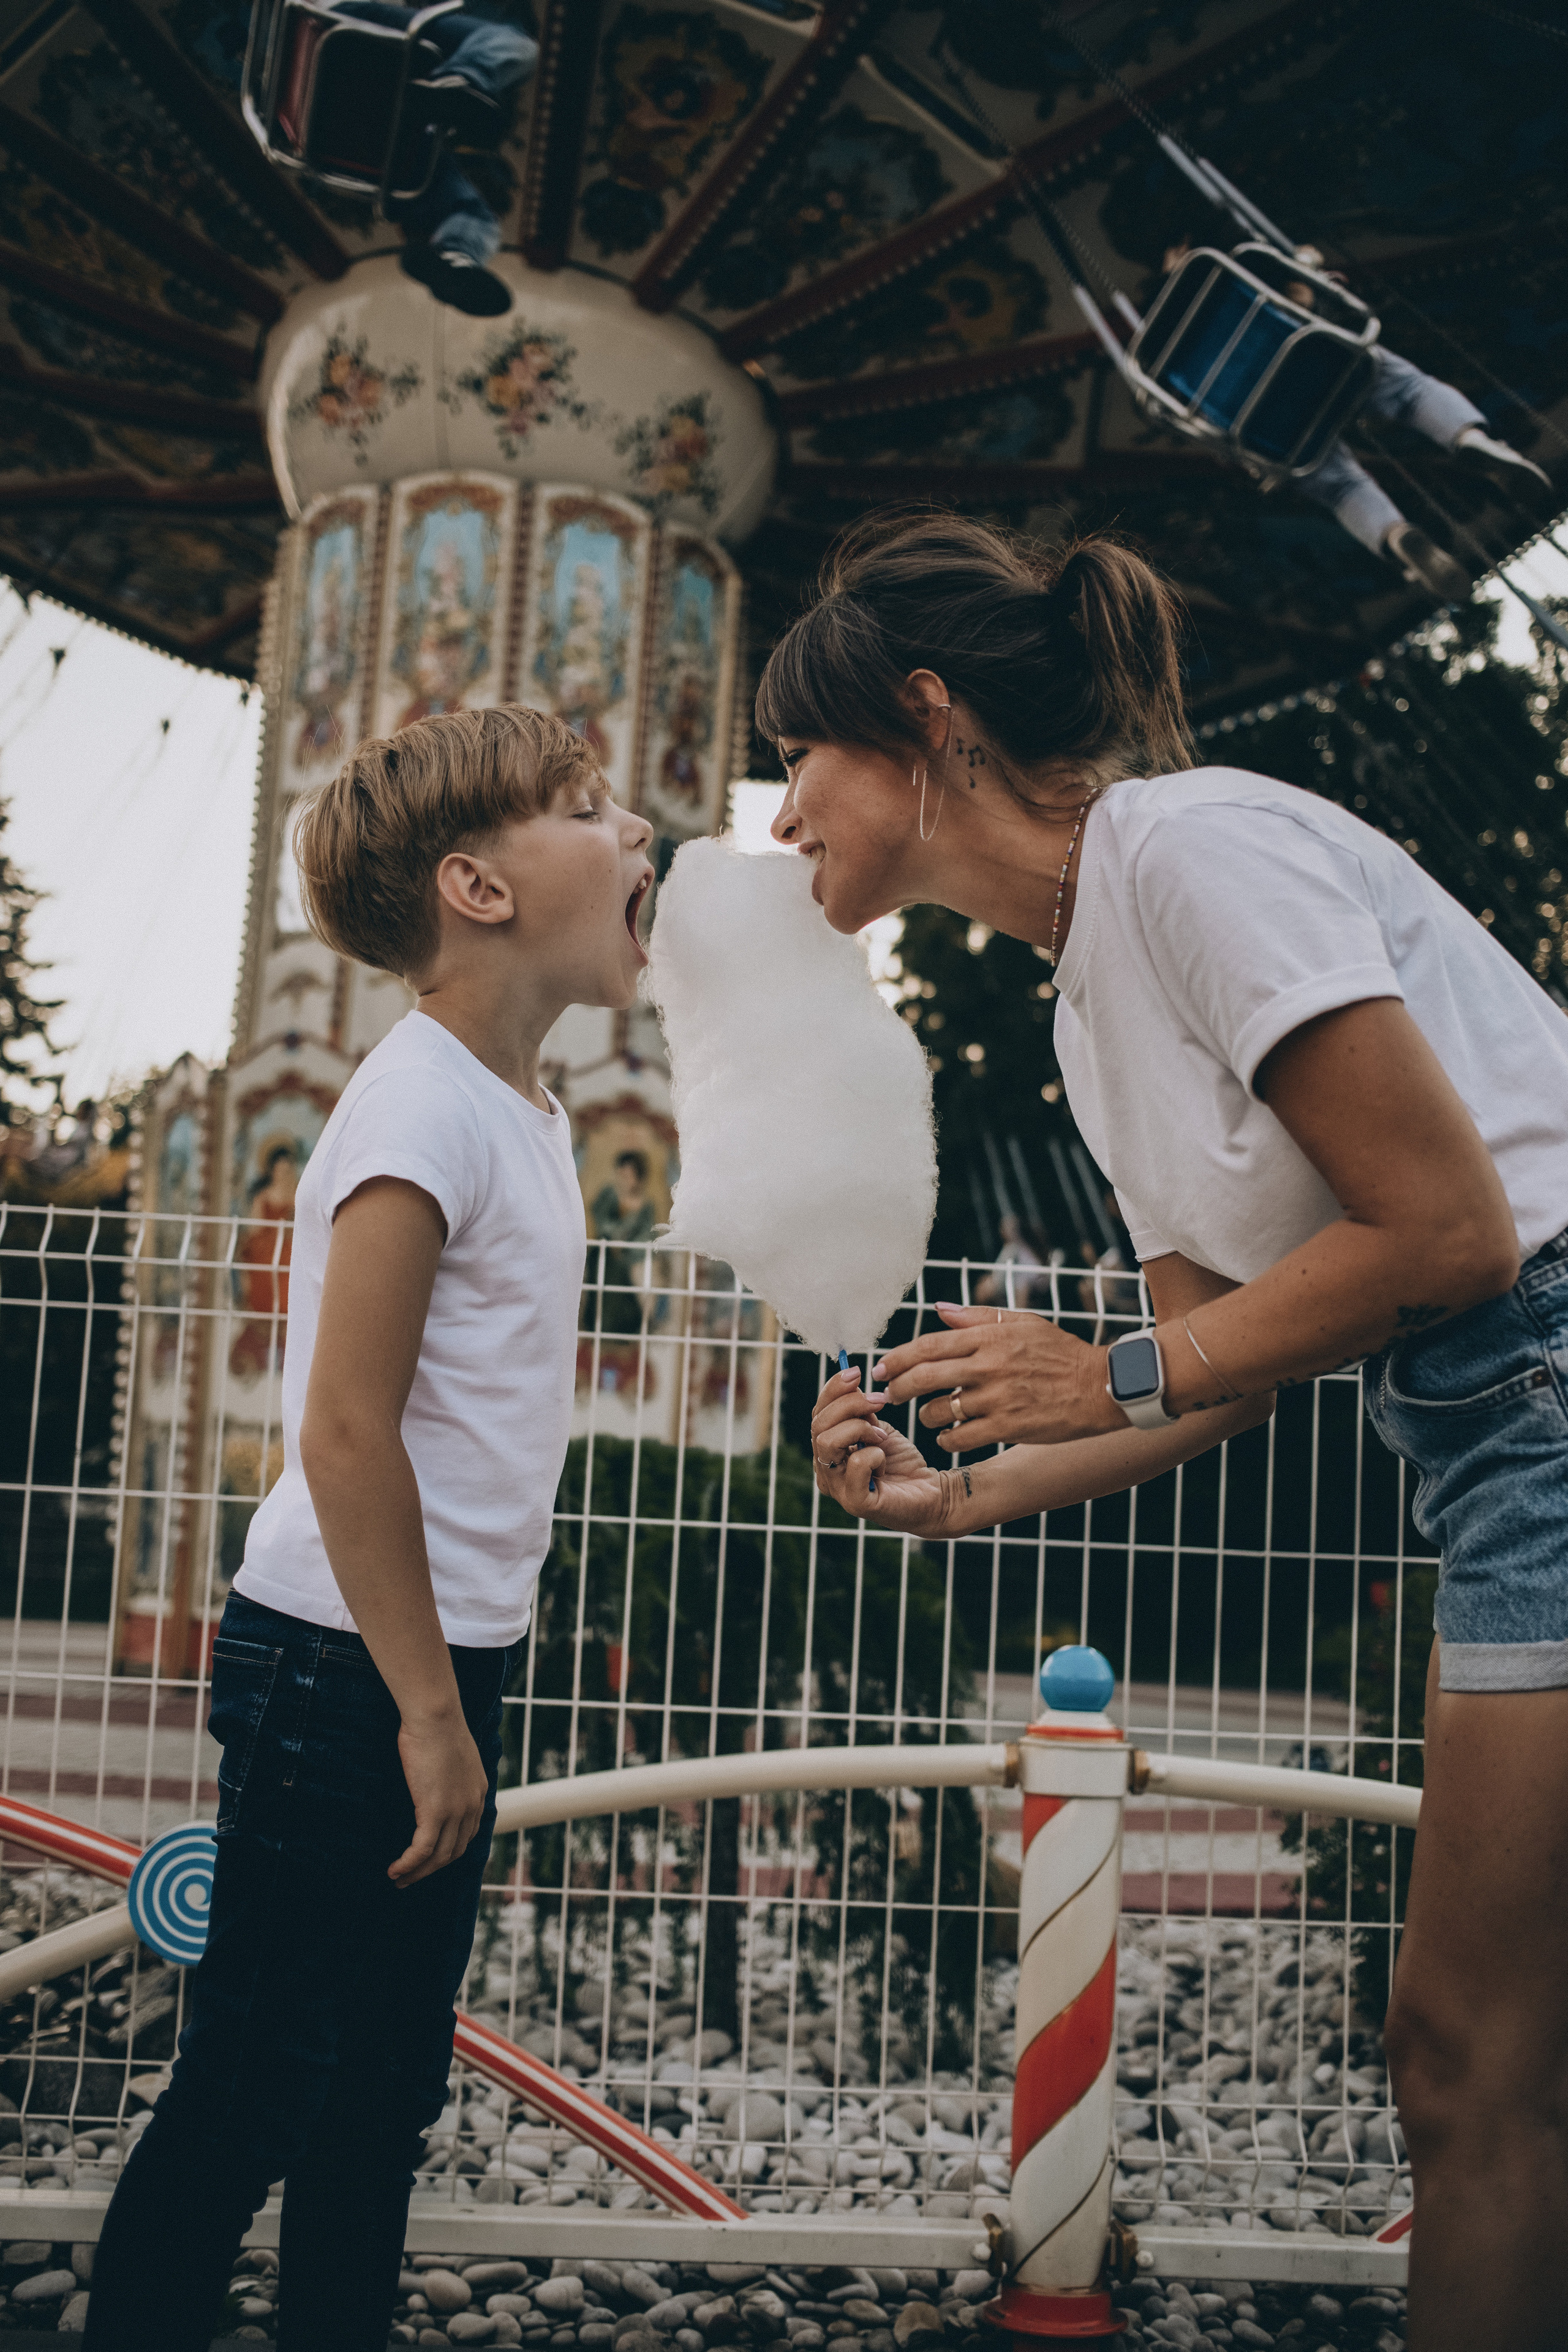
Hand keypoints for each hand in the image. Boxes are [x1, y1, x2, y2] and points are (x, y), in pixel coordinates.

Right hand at [391, 1716, 488, 1886]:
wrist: (435, 1715)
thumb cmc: (436, 1725)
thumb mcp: (452, 1752)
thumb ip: (450, 1771)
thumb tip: (435, 1775)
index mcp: (479, 1791)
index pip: (468, 1833)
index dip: (448, 1850)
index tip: (430, 1858)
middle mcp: (472, 1805)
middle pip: (455, 1850)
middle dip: (432, 1868)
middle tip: (411, 1876)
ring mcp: (456, 1810)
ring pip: (439, 1856)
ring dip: (418, 1872)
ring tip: (399, 1879)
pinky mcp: (435, 1811)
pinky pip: (422, 1849)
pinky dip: (408, 1864)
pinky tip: (394, 1870)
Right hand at [809, 1366, 959, 1535]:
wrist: (932, 1493)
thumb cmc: (902, 1463)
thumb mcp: (877, 1427)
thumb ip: (859, 1411)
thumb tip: (850, 1381)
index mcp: (827, 1452)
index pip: (817, 1414)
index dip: (833, 1389)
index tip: (857, 1371)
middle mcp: (825, 1471)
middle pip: (818, 1425)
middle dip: (850, 1404)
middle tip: (879, 1400)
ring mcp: (837, 1489)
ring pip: (827, 1442)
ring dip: (859, 1428)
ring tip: (881, 1435)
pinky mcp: (857, 1503)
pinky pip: (855, 1464)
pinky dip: (873, 1454)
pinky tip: (884, 1460)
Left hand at [872, 1304, 1122, 1450]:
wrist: (1101, 1387)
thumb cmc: (1061, 1353)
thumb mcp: (1023, 1323)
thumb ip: (978, 1316)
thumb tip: (938, 1309)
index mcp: (990, 1337)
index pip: (929, 1344)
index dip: (897, 1357)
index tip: (881, 1368)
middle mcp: (989, 1366)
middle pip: (924, 1376)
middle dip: (897, 1387)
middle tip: (889, 1395)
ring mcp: (997, 1398)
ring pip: (940, 1410)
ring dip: (927, 1415)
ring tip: (930, 1414)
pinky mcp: (1008, 1427)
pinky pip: (961, 1437)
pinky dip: (948, 1438)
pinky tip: (949, 1436)